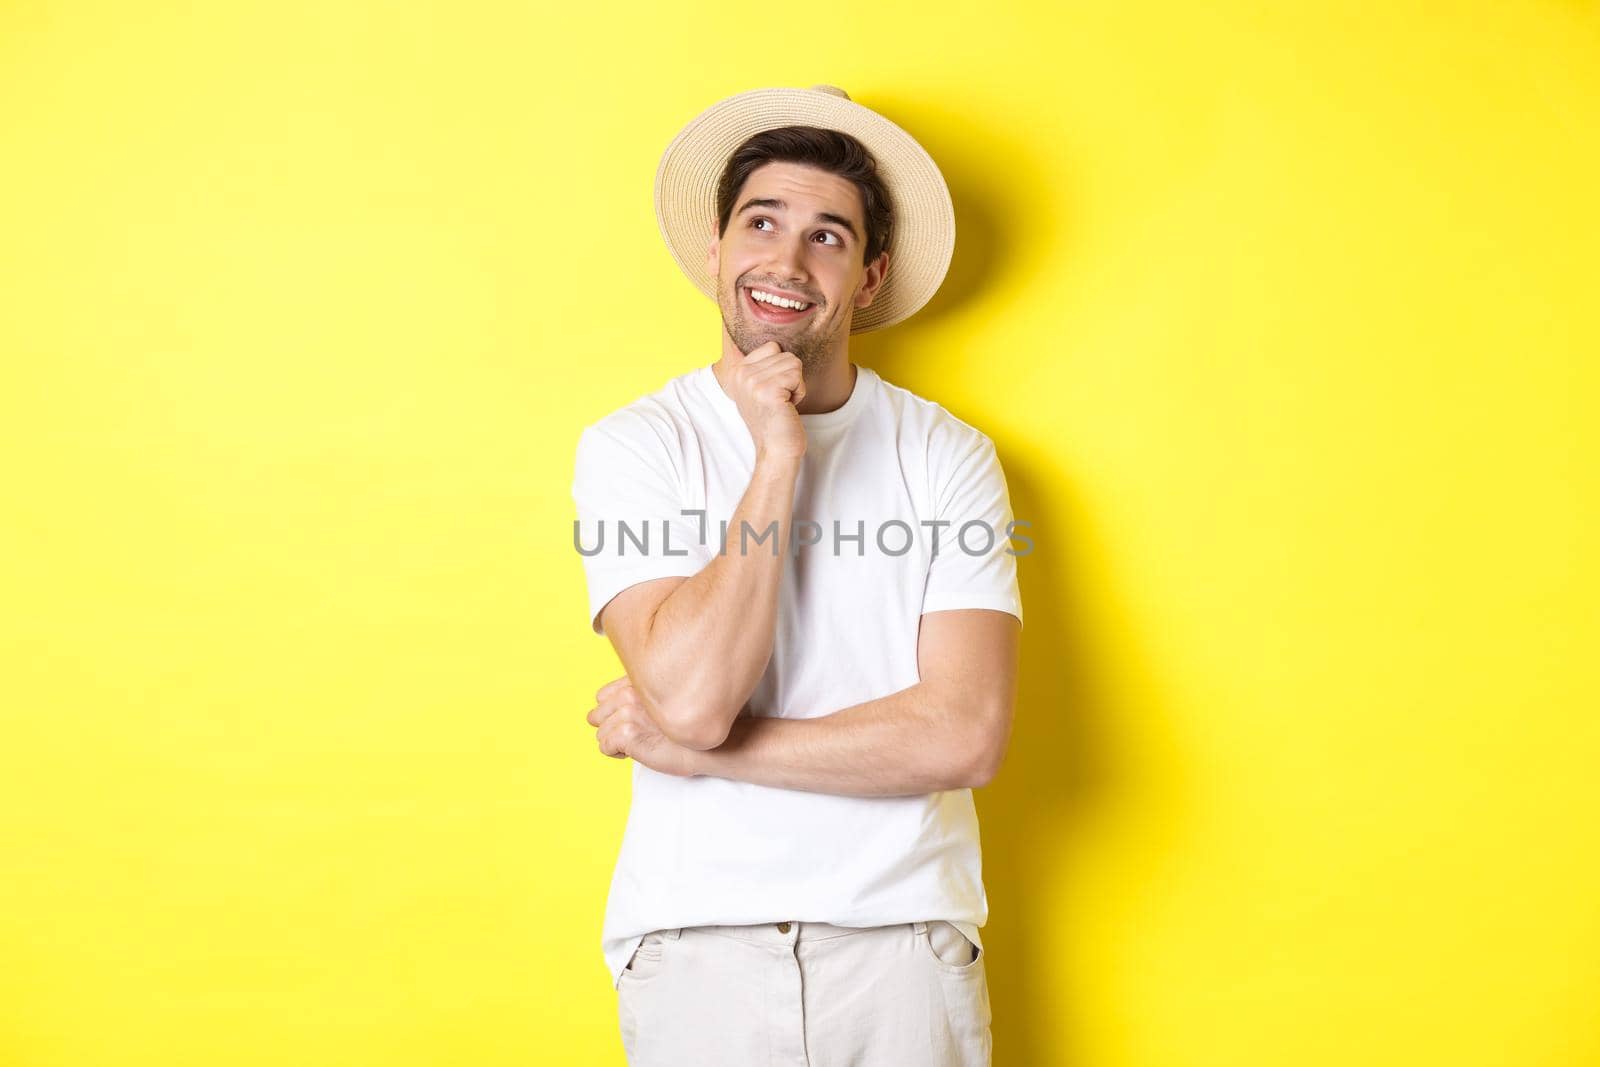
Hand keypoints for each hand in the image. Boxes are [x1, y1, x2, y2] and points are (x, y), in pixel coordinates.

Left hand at [587, 674, 697, 776]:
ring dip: (615, 742)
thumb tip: (611, 710)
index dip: (613, 712)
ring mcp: (629, 712)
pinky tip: (633, 753)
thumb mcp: (663, 701)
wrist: (712, 746)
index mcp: (638, 681)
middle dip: (611, 727)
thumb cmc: (689, 727)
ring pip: (600, 733)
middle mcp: (631, 693)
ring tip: (638, 744)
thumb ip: (642, 696)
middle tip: (635, 735)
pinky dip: (616, 753)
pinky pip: (605, 746)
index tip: (632, 722)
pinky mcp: (628, 733)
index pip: (602, 696)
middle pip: (596, 715)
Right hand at [718, 340, 806, 460]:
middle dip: (790, 377)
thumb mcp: (759, 388)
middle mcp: (740, 374)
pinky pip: (797, 375)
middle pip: (784, 353)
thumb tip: (778, 342)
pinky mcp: (768, 390)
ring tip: (783, 404)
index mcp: (736, 371)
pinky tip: (788, 407)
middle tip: (779, 401)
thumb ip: (762, 366)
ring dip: (796, 385)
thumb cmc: (775, 420)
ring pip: (793, 363)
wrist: (776, 450)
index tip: (773, 393)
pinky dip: (800, 392)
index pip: (772, 346)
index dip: (781, 369)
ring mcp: (752, 382)